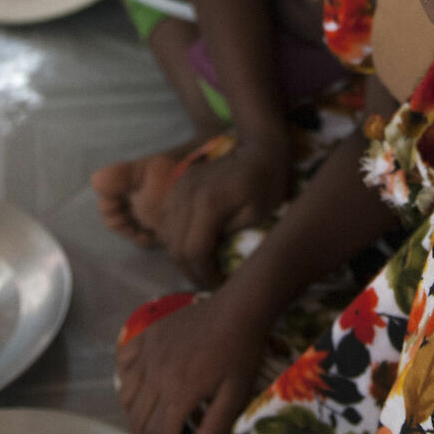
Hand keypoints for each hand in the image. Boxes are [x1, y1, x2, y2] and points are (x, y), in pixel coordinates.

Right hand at [117, 287, 270, 433]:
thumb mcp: (235, 395)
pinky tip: (139, 392)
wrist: (238, 308)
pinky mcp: (147, 338)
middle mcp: (156, 375)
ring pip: (126, 397)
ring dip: (134, 421)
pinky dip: (125, 383)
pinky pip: (124, 364)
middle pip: (138, 422)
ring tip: (151, 432)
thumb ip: (214, 429)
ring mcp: (148, 354)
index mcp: (179, 392)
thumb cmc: (241, 352)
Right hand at [158, 132, 287, 286]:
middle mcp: (186, 195)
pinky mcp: (176, 185)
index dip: (204, 275)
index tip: (219, 285)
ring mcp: (178, 188)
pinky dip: (178, 238)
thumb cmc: (266, 183)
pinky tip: (196, 245)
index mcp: (208, 203)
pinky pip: (168, 221)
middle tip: (209, 282)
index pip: (194, 251)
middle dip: (191, 271)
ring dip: (182, 256)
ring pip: (167, 236)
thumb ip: (229, 239)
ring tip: (203, 267)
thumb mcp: (257, 216)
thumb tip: (212, 261)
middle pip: (176, 247)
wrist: (257, 148)